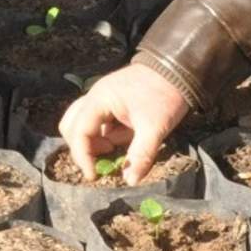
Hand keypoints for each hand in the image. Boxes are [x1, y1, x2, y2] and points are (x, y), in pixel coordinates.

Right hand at [59, 63, 189, 186]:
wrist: (178, 69)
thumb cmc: (165, 94)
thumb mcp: (154, 127)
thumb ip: (141, 155)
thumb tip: (130, 181)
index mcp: (99, 99)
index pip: (78, 132)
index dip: (83, 157)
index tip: (94, 176)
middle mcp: (95, 97)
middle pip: (71, 127)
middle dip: (84, 148)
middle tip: (102, 161)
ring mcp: (102, 99)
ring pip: (82, 124)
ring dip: (94, 142)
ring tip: (115, 148)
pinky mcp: (112, 102)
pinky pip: (98, 122)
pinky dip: (105, 135)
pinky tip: (125, 138)